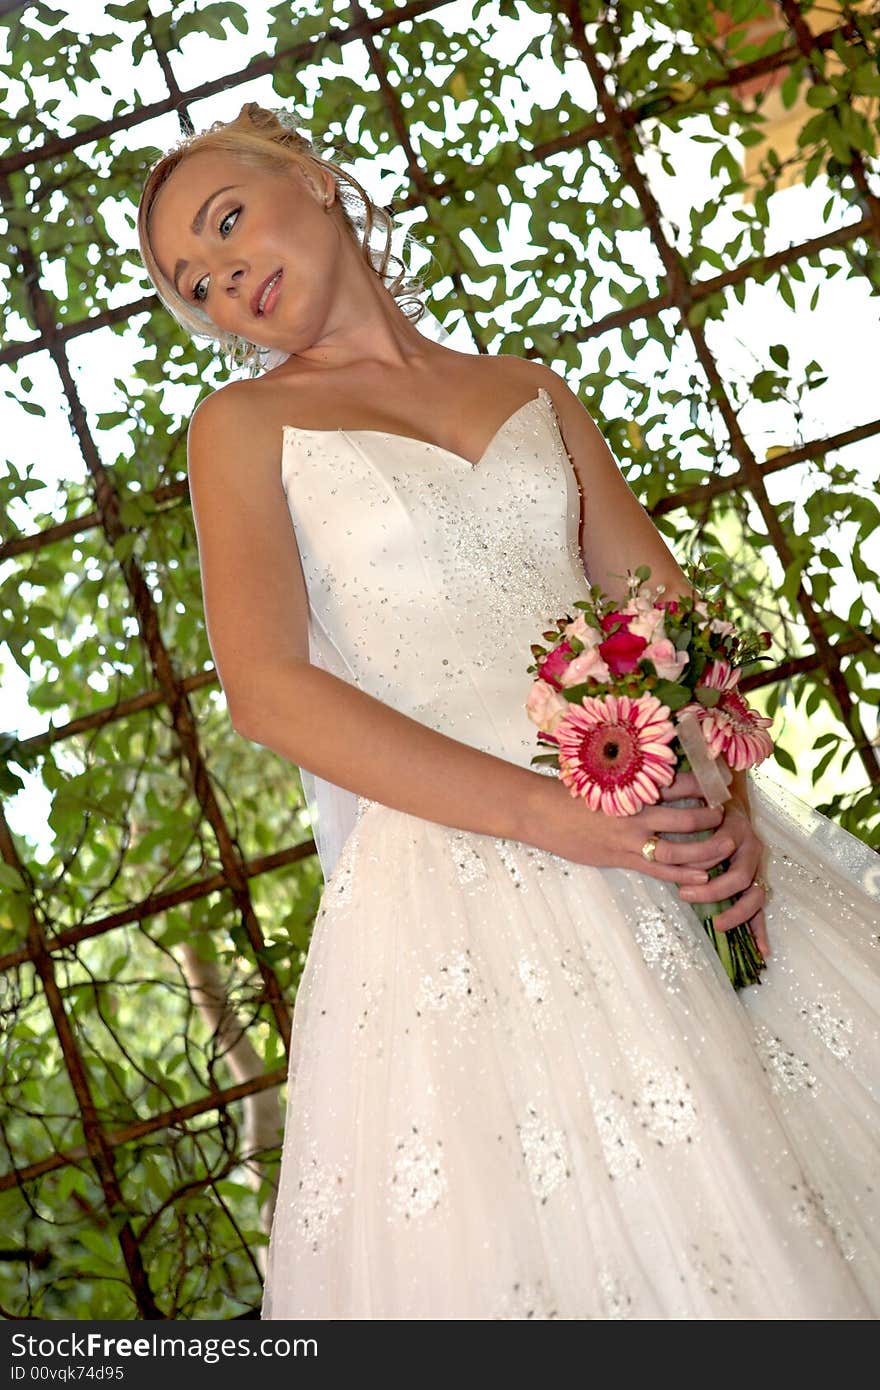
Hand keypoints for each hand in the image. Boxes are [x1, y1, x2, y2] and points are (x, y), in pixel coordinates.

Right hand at [530, 769, 736, 889]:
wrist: (540, 811)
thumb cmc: (571, 791)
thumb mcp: (604, 776)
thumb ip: (632, 778)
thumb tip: (658, 774)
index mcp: (633, 786)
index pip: (677, 782)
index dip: (702, 783)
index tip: (721, 781)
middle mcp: (635, 810)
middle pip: (685, 815)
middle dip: (711, 817)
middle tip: (729, 815)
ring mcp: (629, 837)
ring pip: (678, 846)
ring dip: (705, 847)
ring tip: (726, 844)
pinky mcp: (620, 857)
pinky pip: (658, 868)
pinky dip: (682, 873)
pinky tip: (702, 875)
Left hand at [668, 773, 770, 958]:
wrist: (730, 800)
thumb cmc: (706, 801)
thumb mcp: (693, 793)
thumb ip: (677, 791)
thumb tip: (655, 790)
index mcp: (736, 828)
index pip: (722, 849)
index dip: (703, 860)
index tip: (679, 867)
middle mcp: (751, 848)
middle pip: (740, 877)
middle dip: (713, 891)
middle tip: (685, 895)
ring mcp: (757, 867)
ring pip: (755, 896)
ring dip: (737, 914)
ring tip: (716, 925)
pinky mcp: (756, 882)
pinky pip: (760, 909)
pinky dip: (760, 930)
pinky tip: (762, 951)